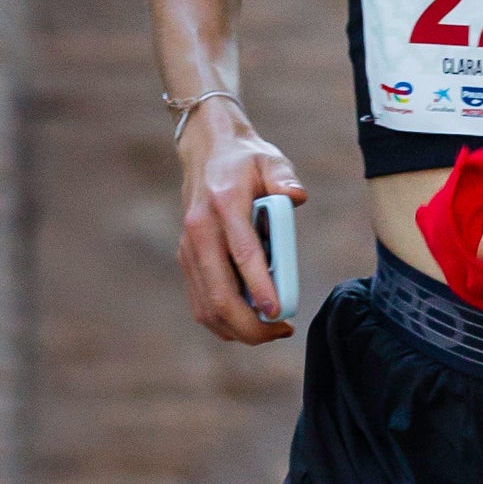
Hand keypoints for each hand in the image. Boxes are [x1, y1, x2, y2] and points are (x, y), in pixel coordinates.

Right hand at [177, 108, 306, 344]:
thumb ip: (284, 177)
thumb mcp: (270, 159)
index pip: (242, 254)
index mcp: (224, 206)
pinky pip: (201, 303)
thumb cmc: (246, 160)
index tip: (279, 313)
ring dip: (238, 329)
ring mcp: (189, 249)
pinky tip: (250, 323)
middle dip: (251, 324)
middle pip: (220, 293)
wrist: (206, 151)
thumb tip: (296, 197)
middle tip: (282, 331)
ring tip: (271, 331)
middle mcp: (200, 231)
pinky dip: (224, 322)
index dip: (260, 288)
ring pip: (207, 306)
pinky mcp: (186, 259)